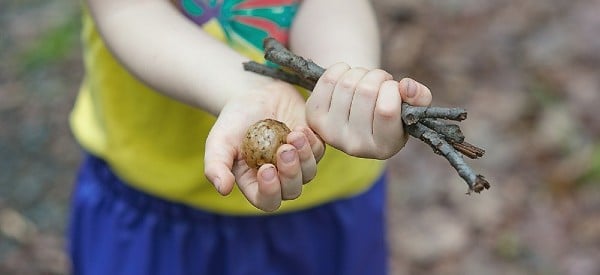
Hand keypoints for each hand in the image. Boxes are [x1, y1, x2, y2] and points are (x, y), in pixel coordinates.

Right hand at [204, 81, 324, 211]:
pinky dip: (312, 142)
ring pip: (309, 173)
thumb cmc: (233, 120)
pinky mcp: (311, 145)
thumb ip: (216, 166)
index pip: (268, 201)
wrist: (253, 93)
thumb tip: (223, 189)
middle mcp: (280, 178)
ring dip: (304, 158)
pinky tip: (301, 129)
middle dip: (290, 173)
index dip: (270, 191)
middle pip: (292, 191)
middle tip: (284, 150)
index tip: (266, 168)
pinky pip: (319, 152)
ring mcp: (298, 163)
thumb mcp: (218, 142)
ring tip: (294, 135)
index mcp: (256, 183)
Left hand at [306, 62, 431, 158]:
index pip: (387, 109)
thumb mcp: (410, 107)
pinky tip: (347, 76)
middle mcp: (355, 147)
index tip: (394, 88)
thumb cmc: (388, 109)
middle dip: (377, 76)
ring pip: (347, 83)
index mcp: (383, 148)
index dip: (392, 89)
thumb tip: (406, 86)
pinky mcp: (314, 118)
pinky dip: (341, 69)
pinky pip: (328, 80)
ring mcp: (331, 133)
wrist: (357, 112)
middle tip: (380, 81)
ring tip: (365, 80)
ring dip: (361, 71)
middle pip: (366, 92)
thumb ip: (420, 98)